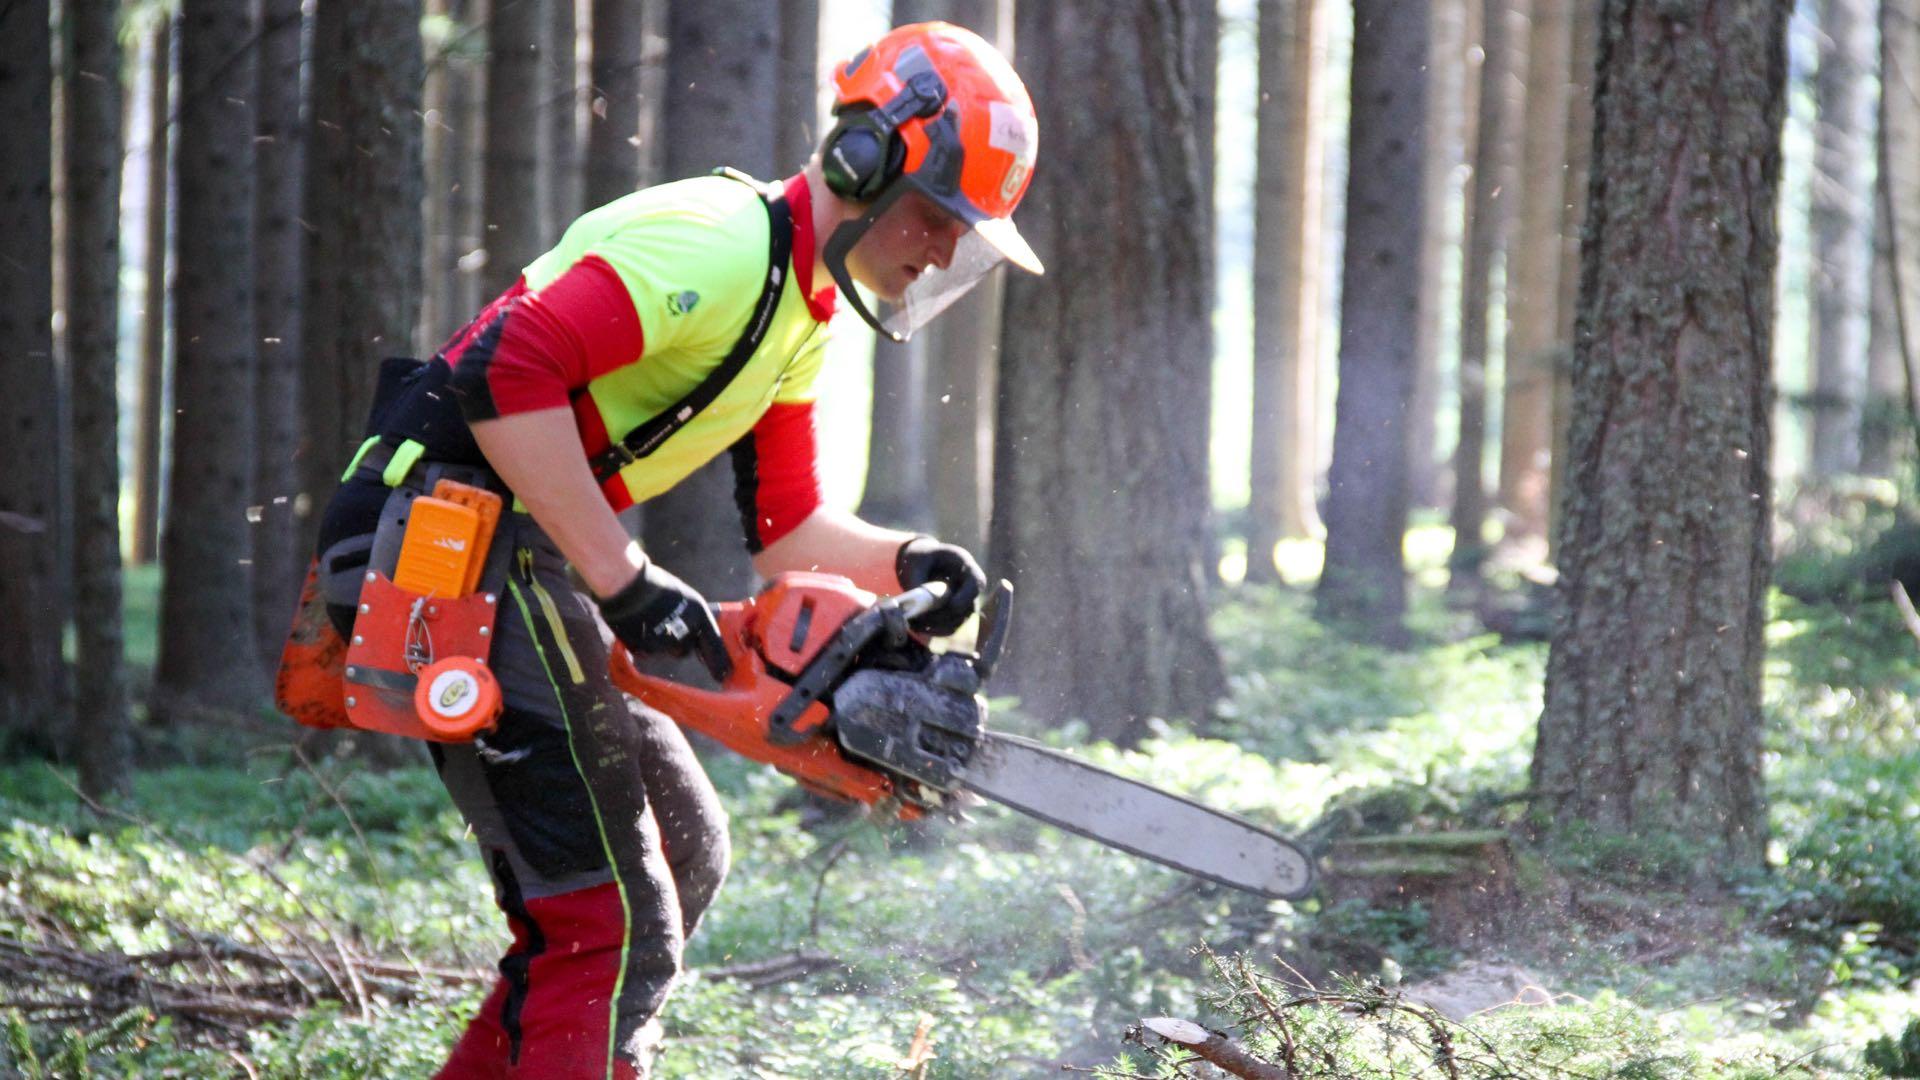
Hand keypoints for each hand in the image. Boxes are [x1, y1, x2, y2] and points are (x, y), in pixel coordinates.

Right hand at [597, 560, 733, 680]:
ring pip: (664, 651)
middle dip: (677, 643)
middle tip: (664, 625)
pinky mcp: (644, 651)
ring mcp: (664, 645)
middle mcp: (685, 634)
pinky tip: (636, 625)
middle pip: (684, 650)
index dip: (719, 663)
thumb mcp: (684, 598)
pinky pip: (646, 651)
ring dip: (659, 642)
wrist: (627, 585)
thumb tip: (696, 633)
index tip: (723, 676)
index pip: (714, 646)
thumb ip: (693, 618)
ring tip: (648, 620)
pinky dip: (643, 643)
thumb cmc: (656, 586)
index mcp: (699, 616)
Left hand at [895, 536, 984, 635]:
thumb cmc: (920, 558)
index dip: (964, 597)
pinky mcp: (956, 616)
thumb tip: (914, 606)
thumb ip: (917, 582)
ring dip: (934, 626)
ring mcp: (965, 603)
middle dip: (940, 616)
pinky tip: (915, 625)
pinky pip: (948, 629)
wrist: (921, 563)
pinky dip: (932, 630)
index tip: (948, 605)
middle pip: (966, 609)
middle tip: (917, 618)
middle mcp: (970, 587)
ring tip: (911, 623)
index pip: (976, 584)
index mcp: (965, 566)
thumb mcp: (916, 563)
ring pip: (957, 622)